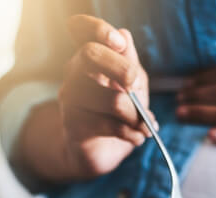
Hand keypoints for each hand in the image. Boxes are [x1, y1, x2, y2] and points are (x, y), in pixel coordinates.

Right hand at [56, 15, 153, 177]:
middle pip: (91, 54)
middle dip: (123, 69)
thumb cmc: (118, 112)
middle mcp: (74, 71)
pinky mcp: (72, 124)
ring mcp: (70, 97)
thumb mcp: (132, 84)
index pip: (82, 29)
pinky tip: (138, 138)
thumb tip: (124, 36)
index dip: (98, 29)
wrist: (101, 150)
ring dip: (136, 116)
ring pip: (111, 99)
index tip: (119, 43)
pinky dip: (132, 134)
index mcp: (90, 56)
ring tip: (145, 126)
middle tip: (136, 86)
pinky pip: (109, 125)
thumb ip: (130, 62)